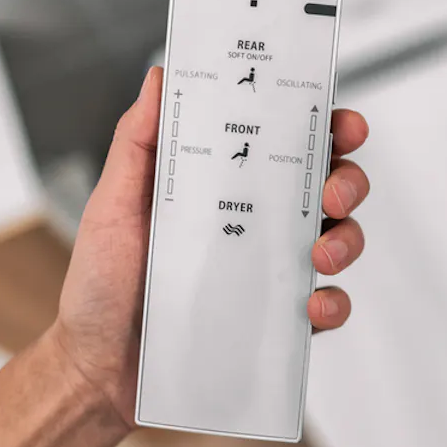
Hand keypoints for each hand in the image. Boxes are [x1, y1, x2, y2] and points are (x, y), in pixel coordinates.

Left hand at [51, 66, 370, 426]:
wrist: (98, 370)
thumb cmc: (103, 284)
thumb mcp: (114, 204)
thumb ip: (138, 141)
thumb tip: (161, 77)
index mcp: (227, 185)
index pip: (287, 142)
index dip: (325, 125)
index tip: (339, 122)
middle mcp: (258, 222)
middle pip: (331, 185)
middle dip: (348, 179)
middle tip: (332, 193)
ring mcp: (274, 271)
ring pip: (343, 239)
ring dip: (348, 239)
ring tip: (321, 254)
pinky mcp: (281, 322)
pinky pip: (329, 307)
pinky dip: (333, 303)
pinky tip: (312, 306)